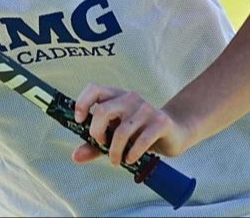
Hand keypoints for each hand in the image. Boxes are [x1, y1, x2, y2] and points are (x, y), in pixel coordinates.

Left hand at [71, 84, 193, 166]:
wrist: (174, 132)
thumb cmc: (138, 132)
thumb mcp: (115, 136)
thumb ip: (94, 144)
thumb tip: (75, 157)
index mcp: (116, 95)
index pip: (94, 89)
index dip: (82, 103)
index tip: (79, 120)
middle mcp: (130, 98)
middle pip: (103, 111)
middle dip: (97, 132)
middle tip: (100, 144)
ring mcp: (146, 109)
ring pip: (121, 131)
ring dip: (114, 151)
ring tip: (116, 160)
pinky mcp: (160, 122)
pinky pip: (141, 141)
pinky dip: (132, 154)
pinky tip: (130, 159)